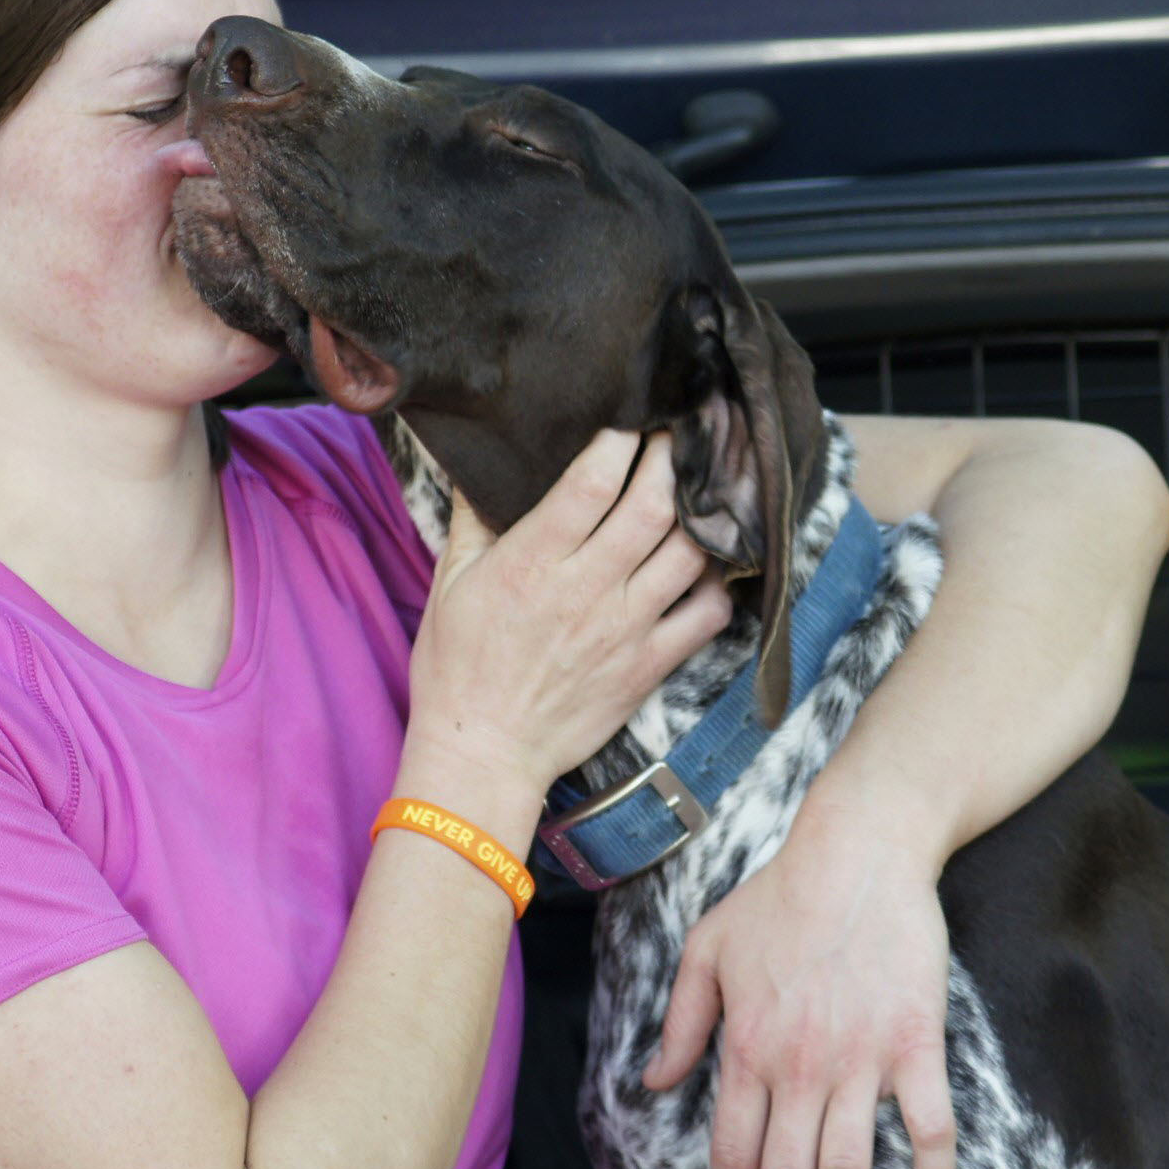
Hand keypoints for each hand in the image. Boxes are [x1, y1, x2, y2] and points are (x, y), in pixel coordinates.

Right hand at [403, 429, 732, 798]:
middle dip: (672, 458)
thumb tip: (481, 463)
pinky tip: (711, 562)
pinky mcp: (649, 665)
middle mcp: (586, 591)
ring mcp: (625, 629)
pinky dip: (719, 583)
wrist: (484, 754)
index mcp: (532, 564)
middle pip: (652, 507)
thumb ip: (472, 518)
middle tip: (680, 430)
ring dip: (702, 511)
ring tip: (703, 483)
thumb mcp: (450, 584)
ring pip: (687, 553)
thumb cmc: (459, 668)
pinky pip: (706, 615)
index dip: (620, 439)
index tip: (632, 414)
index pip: (591, 482)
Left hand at [647, 824, 958, 1168]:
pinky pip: (929, 1127)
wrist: (858, 850)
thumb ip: (679, 1022)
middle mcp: (800, 1067)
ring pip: (850, 1167)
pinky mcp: (915, 1044)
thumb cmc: (780, 895)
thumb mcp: (707, 950)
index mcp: (747, 1049)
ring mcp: (861, 1060)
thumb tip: (653, 1082)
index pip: (732, 1154)